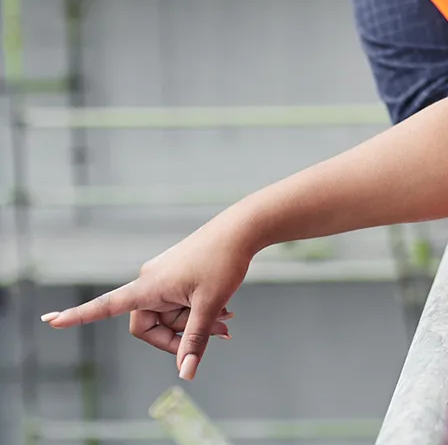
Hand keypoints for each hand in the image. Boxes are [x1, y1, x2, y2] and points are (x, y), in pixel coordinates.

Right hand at [40, 216, 254, 379]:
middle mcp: (149, 281)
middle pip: (151, 325)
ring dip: (195, 323)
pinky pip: (178, 303)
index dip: (78, 316)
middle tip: (220, 333)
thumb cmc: (223, 262)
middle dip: (181, 335)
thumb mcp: (210, 304)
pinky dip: (197, 311)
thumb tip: (186, 372)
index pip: (105, 306)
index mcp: (148, 286)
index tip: (51, 321)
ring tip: (228, 320)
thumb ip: (196, 339)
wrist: (241, 229)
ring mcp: (163, 278)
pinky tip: (225, 313)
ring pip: (170, 316)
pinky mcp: (175, 275)